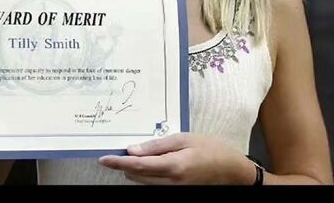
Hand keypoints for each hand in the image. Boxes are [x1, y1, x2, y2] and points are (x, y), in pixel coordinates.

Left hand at [98, 133, 254, 184]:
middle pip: (136, 176)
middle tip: (122, 148)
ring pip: (143, 182)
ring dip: (135, 169)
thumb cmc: (210, 149)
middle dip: (126, 163)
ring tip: (138, 153)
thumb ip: (157, 145)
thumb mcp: (184, 139)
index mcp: (173, 167)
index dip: (117, 163)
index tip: (103, 159)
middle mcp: (170, 184)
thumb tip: (132, 149)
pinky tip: (151, 162)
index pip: (137, 166)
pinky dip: (147, 174)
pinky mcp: (175, 193)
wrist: (230, 170)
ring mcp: (173, 191)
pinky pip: (153, 185)